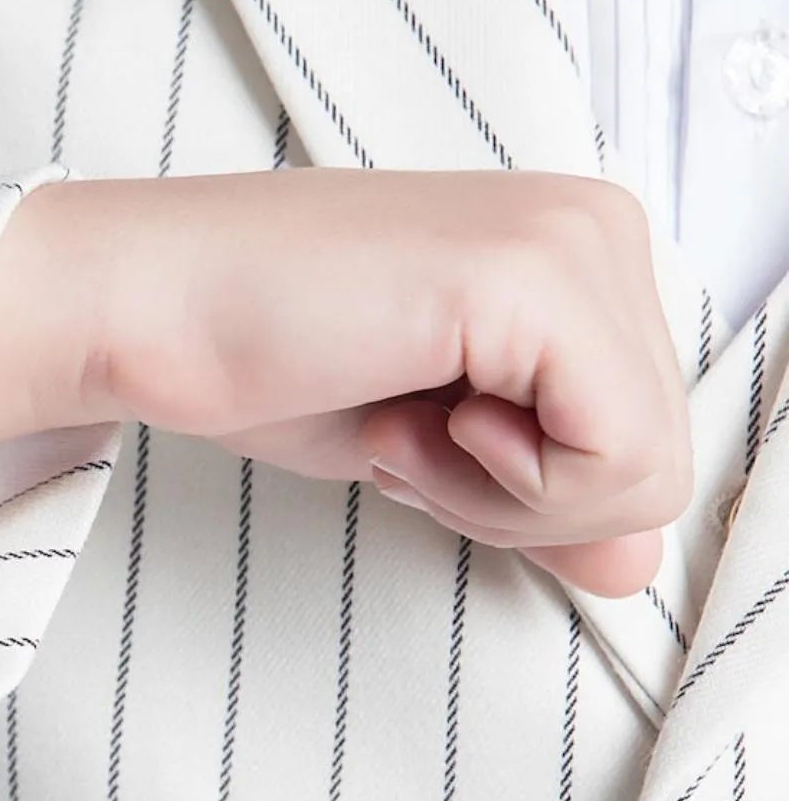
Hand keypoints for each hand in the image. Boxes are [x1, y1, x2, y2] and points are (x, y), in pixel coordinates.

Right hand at [0, 168, 690, 598]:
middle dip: (519, 502)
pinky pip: (610, 459)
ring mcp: (575, 245)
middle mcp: (596, 231)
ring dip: (502, 496)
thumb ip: (541, 498)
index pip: (641, 441)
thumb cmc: (252, 357)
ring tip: (398, 423)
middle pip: (656, 464)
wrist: (143, 306)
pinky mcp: (538, 281)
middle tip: (400, 435)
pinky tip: (408, 420)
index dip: (526, 494)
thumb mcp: (427, 448)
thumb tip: (635, 569)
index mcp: (575, 256)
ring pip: (644, 472)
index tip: (413, 436)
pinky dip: (504, 486)